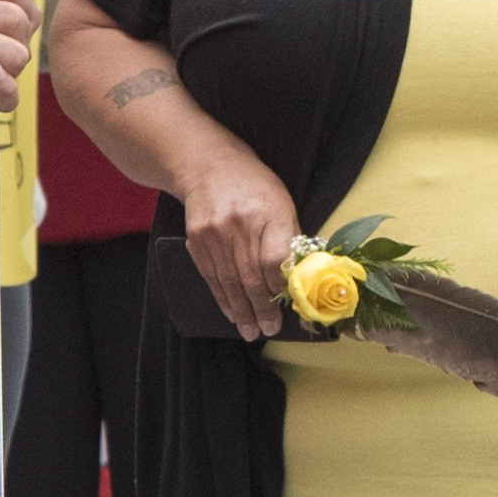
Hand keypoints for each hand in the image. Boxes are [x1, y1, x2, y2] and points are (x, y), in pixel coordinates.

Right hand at [175, 137, 308, 341]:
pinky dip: (222, 298)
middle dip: (262, 309)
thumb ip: (290, 239)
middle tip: (269, 329)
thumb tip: (300, 277)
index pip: (274, 260)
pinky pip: (211, 276)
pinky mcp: (197, 240)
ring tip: (250, 331)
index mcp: (269, 212)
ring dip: (241, 311)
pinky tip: (231, 313)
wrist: (208, 165)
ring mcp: (215, 233)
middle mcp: (240, 224)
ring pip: (230, 281)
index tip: (286, 305)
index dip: (279, 287)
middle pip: (251, 276)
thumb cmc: (254, 185)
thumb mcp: (282, 203)